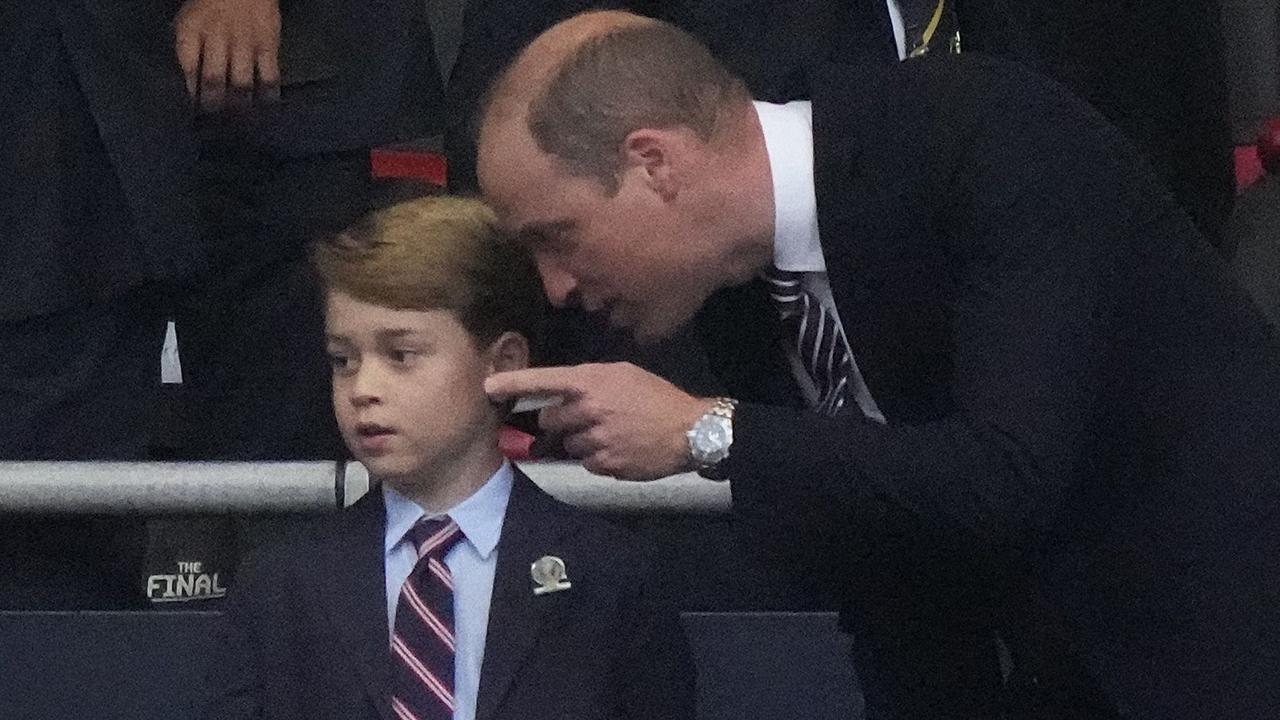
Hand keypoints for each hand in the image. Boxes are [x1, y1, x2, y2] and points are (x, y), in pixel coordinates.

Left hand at [174, 0, 280, 112]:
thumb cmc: (212, 4)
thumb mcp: (189, 19)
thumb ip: (188, 48)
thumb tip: (192, 83)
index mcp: (193, 29)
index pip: (188, 67)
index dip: (191, 90)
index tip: (195, 106)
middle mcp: (217, 38)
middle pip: (214, 79)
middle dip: (214, 103)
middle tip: (216, 119)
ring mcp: (244, 43)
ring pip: (240, 82)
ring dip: (239, 104)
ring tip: (239, 118)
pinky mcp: (268, 45)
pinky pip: (269, 74)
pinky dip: (268, 92)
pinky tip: (268, 104)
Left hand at [485, 363, 713, 480]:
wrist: (690, 430)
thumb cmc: (657, 396)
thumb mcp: (623, 374)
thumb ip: (590, 380)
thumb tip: (563, 390)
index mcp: (591, 382)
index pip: (544, 380)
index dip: (513, 383)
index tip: (488, 386)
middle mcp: (588, 410)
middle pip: (549, 418)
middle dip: (560, 419)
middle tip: (586, 416)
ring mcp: (595, 439)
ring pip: (567, 443)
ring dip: (581, 440)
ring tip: (611, 432)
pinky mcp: (604, 464)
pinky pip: (586, 461)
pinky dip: (597, 456)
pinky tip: (619, 447)